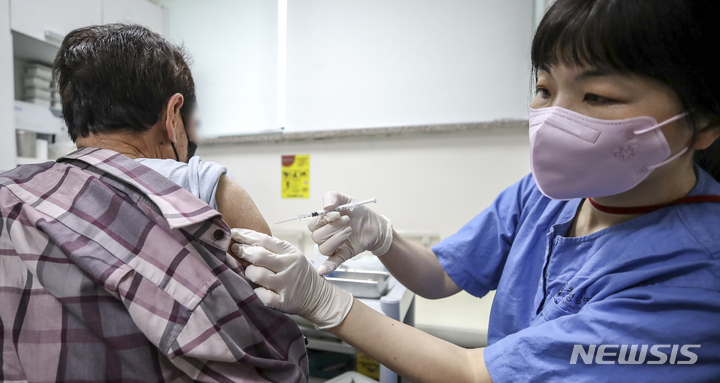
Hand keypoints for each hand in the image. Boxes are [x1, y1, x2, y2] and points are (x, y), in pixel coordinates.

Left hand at [230, 228, 353, 329]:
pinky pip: (261, 295)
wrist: (319, 297)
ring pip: (257, 275)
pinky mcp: (283, 302)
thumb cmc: (300, 274)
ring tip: (250, 273)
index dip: (246, 235)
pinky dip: (257, 292)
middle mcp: (290, 267)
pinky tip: (259, 289)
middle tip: (235, 250)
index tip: (233, 234)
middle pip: (259, 256)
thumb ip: (273, 249)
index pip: (265, 240)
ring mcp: (287, 285)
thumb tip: (244, 241)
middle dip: (243, 251)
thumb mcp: (292, 256)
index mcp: (291, 253)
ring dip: (248, 273)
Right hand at [309, 192, 392, 274]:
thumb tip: (326, 207)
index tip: (337, 214)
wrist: (373, 223)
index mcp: (322, 223)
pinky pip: (331, 263)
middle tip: (348, 221)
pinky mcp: (342, 255)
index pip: (312, 225)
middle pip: (317, 237)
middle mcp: (324, 236)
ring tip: (349, 230)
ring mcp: (333, 247)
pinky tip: (323, 270)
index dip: (324, 220)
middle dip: (334, 228)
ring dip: (338, 239)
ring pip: (324, 249)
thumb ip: (332, 197)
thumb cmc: (357, 212)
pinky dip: (327, 266)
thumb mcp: (345, 199)